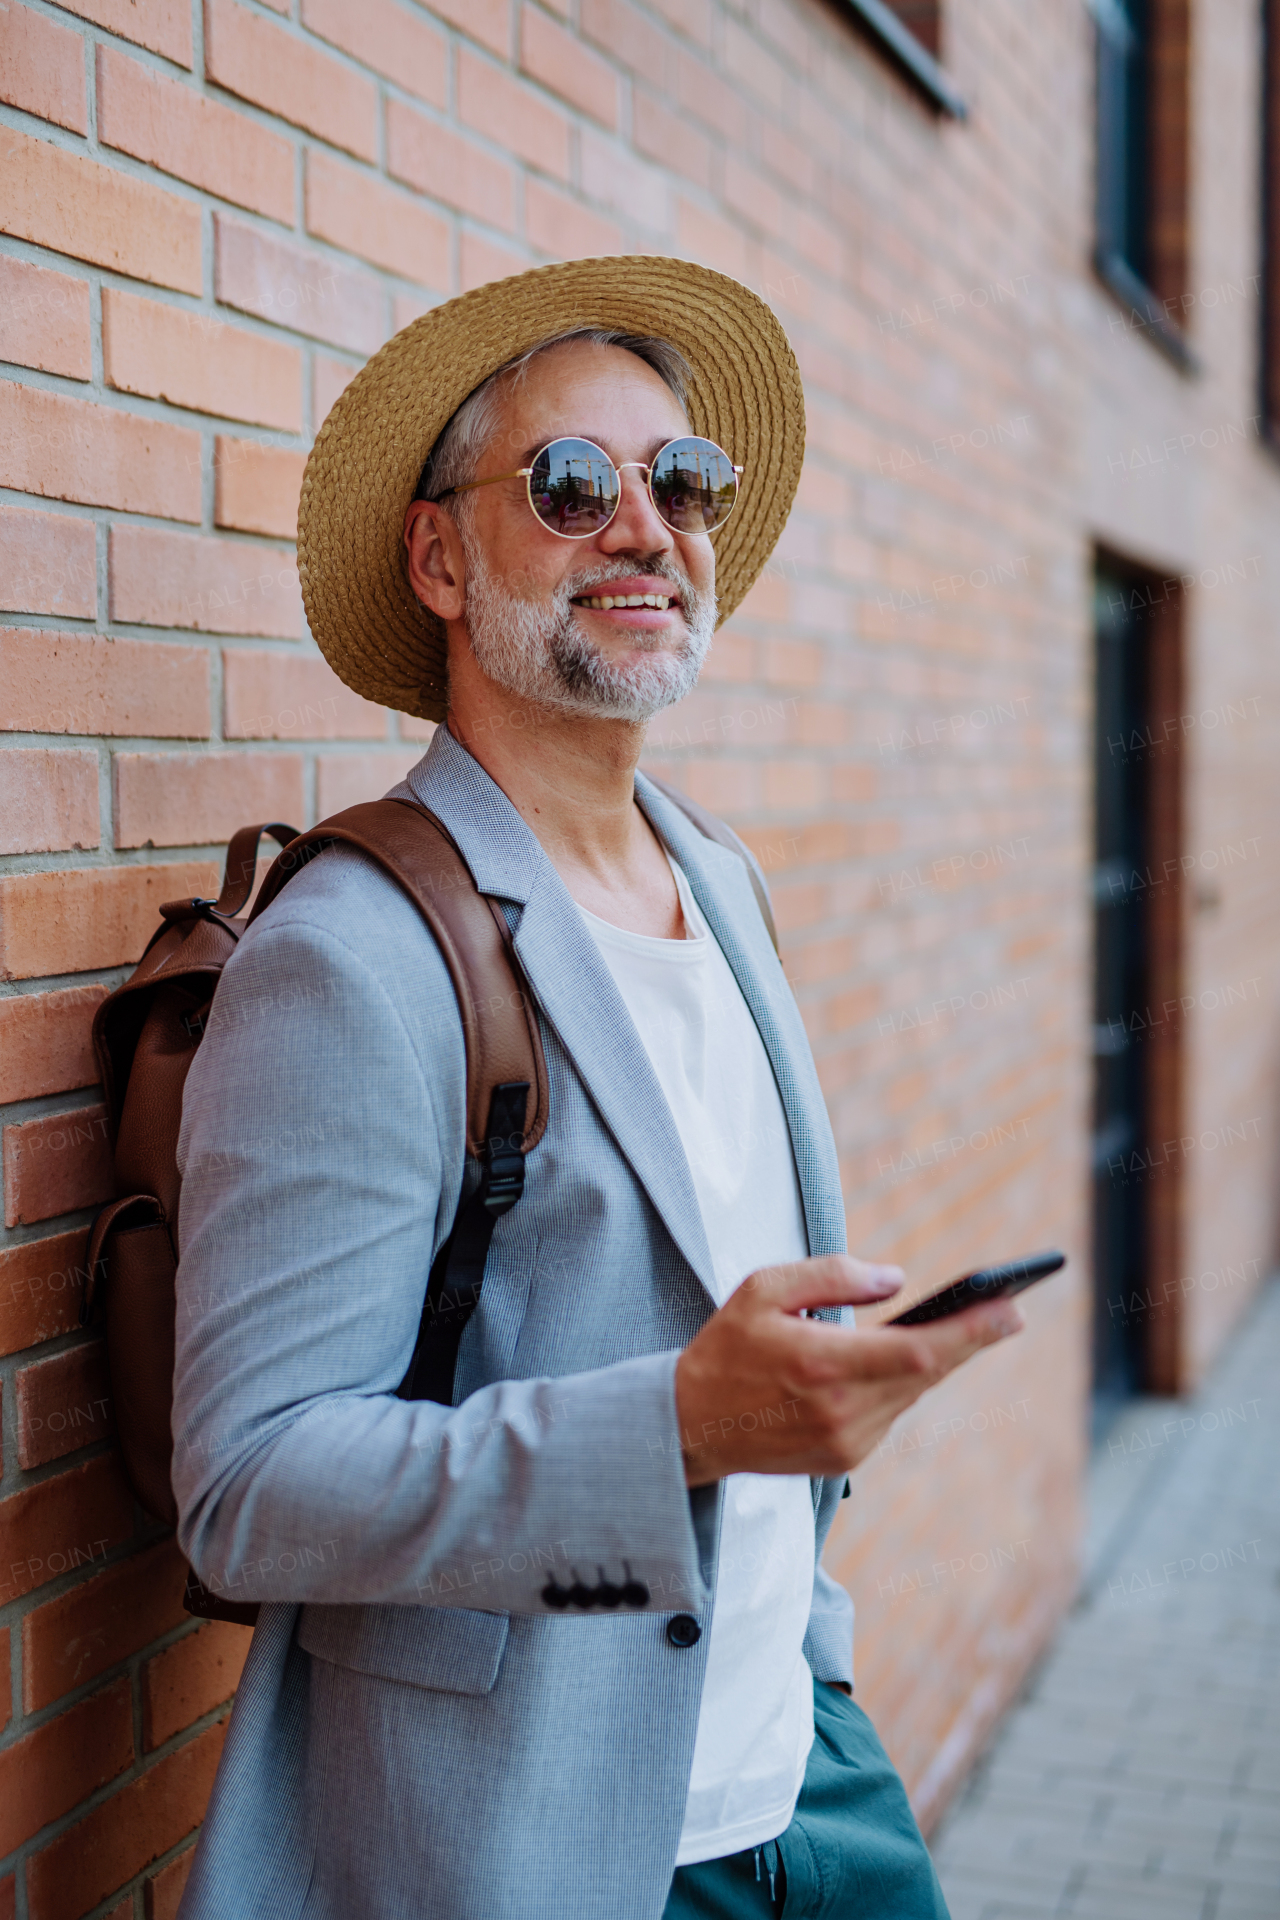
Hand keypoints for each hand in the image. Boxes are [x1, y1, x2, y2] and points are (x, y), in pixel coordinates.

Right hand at [673, 1254, 1022, 1485]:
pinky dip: (897, 1385)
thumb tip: (895, 1280)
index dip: (972, 1332)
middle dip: (969, 1340)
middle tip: (1008, 1312)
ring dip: (931, 1362)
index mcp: (824, 1365)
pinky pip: (889, 1414)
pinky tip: (894, 1363)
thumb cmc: (726, 1348)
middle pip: (928, 1373)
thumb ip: (832, 1276)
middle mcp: (842, 1412)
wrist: (690, 1425)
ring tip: (958, 1328)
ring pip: (910, 1394)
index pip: (920, 1350)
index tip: (1011, 1311)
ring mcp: (846, 1443)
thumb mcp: (764, 1289)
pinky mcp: (844, 1461)